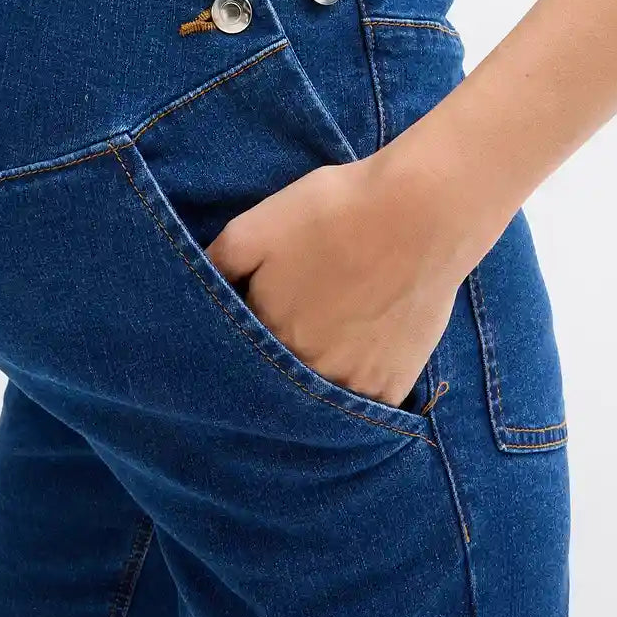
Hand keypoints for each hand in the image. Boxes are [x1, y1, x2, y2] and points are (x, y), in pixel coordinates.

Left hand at [203, 141, 476, 410]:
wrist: (421, 212)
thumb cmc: (335, 211)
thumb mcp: (255, 225)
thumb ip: (216, 263)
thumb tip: (195, 288)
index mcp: (265, 336)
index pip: (235, 355)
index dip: (242, 334)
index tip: (252, 314)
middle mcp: (304, 374)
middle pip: (276, 380)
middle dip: (274, 359)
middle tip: (295, 319)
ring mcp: (352, 386)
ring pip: (317, 397)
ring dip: (313, 377)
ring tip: (326, 337)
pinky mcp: (393, 387)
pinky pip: (361, 405)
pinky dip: (354, 388)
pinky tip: (357, 353)